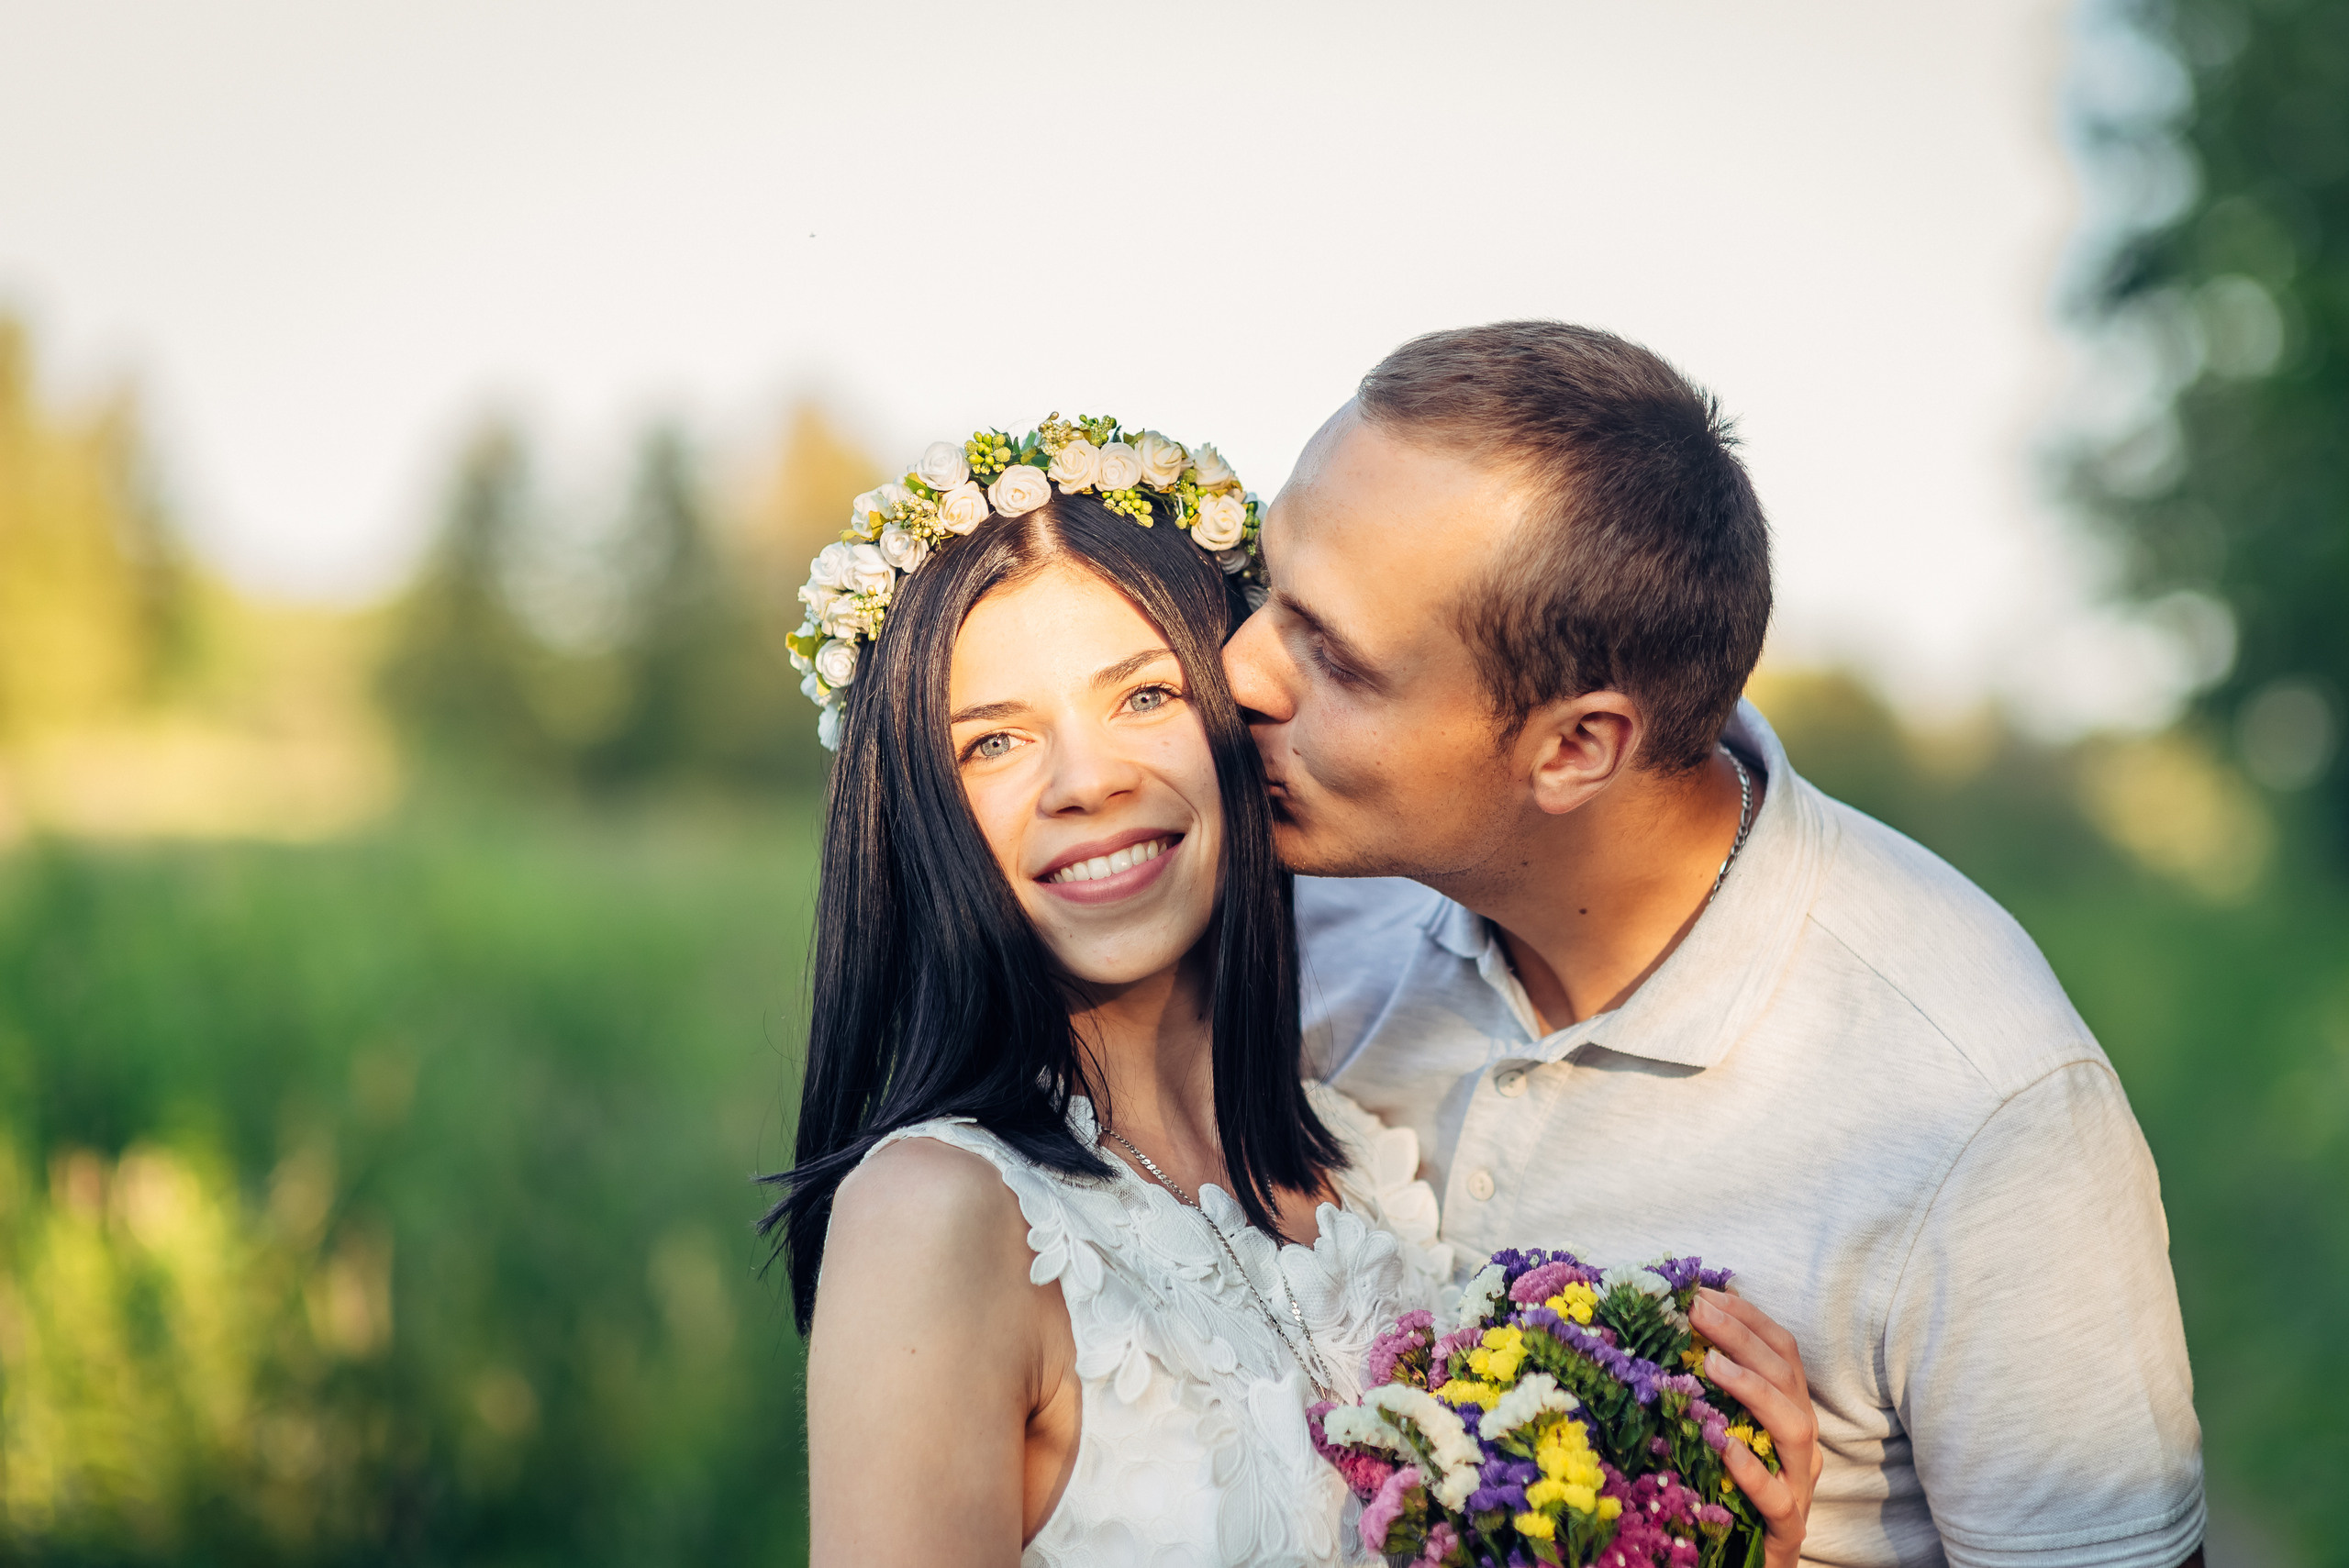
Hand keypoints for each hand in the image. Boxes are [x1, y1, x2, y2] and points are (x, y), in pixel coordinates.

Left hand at [1692, 1286, 1821, 1567]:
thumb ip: (1703, 1385)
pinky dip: (1752, 1469)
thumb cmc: (1725, 1486)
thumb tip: (1665, 1328)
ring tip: (1711, 1365)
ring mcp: (1799, 1483)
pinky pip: (1777, 1497)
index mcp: (1787, 1410)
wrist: (1744, 1560)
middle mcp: (1800, 1441)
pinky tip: (1723, 1445)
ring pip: (1795, 1427)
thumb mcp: (1715, 1427)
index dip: (1747, 1317)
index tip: (1704, 1291)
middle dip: (1742, 1338)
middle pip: (1785, 1377)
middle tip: (1695, 1311)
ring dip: (1753, 1389)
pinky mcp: (1787, 1527)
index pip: (1780, 1349)